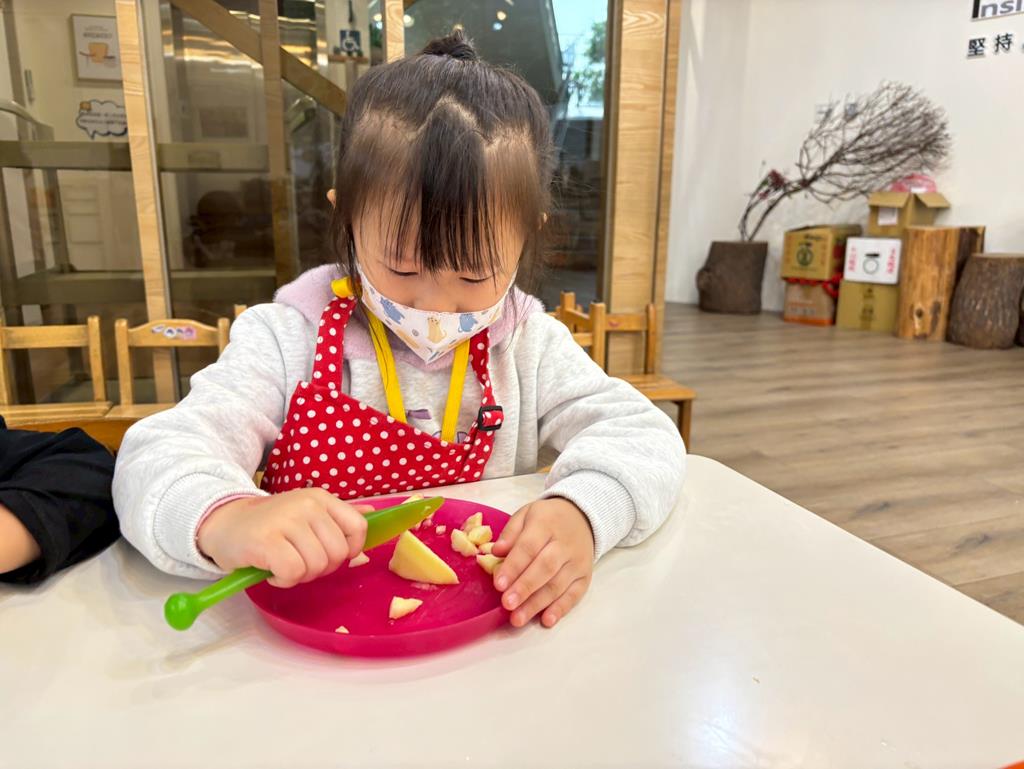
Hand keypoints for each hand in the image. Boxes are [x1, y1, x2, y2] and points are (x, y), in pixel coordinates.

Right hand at [197, 489, 370, 587]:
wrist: (223, 522)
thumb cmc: (269, 524)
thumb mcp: (306, 513)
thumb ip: (337, 516)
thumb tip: (374, 513)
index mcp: (320, 498)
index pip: (358, 527)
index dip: (350, 550)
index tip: (330, 555)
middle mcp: (306, 505)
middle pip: (338, 553)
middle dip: (321, 568)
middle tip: (299, 562)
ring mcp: (287, 521)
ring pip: (317, 565)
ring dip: (300, 575)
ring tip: (283, 565)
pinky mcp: (267, 541)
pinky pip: (293, 573)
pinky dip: (284, 580)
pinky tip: (272, 571)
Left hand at [490, 498, 593, 627]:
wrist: (582, 518)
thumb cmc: (546, 520)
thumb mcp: (526, 514)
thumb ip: (511, 532)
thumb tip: (496, 551)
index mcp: (546, 524)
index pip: (529, 546)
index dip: (514, 566)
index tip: (498, 584)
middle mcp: (565, 544)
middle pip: (545, 568)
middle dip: (525, 588)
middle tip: (507, 604)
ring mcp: (577, 562)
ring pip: (557, 585)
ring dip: (537, 604)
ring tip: (518, 619)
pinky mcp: (585, 576)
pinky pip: (575, 594)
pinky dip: (561, 608)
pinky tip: (547, 621)